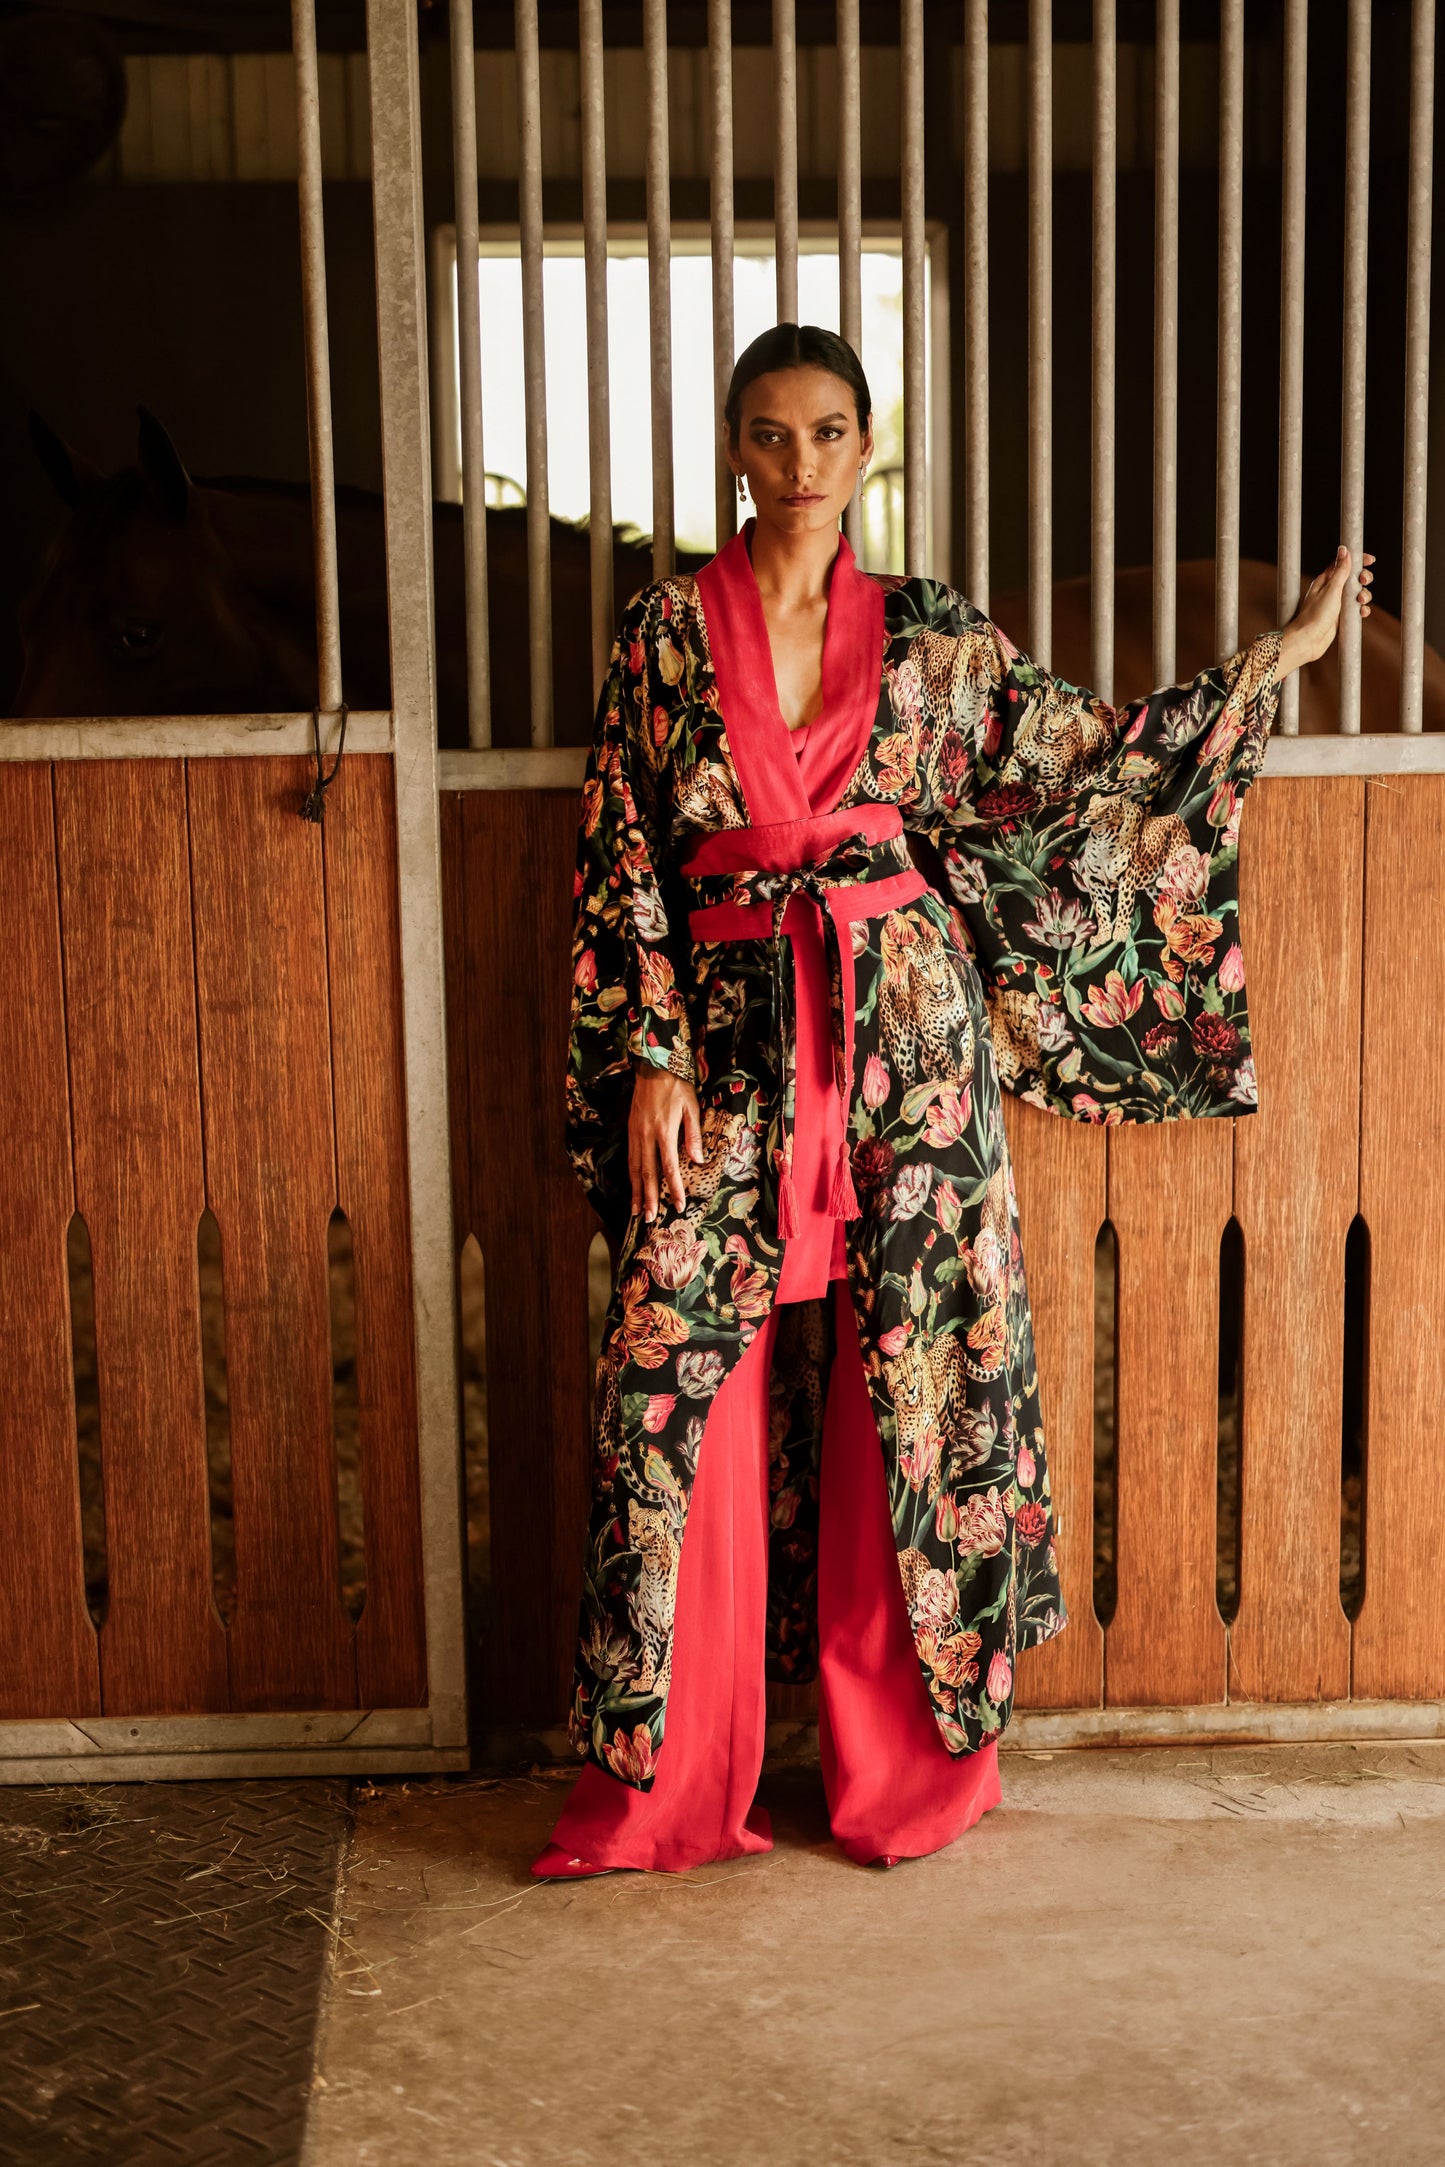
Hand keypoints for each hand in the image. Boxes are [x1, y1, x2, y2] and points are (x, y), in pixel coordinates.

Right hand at [629, 1063, 702, 1219]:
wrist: (653, 1068)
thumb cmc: (677, 1086)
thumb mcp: (692, 1107)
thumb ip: (694, 1135)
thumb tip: (698, 1160)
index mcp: (664, 1130)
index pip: (669, 1166)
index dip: (673, 1187)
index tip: (678, 1205)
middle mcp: (646, 1135)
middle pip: (646, 1172)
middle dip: (649, 1197)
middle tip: (650, 1218)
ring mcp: (635, 1133)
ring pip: (634, 1168)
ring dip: (636, 1191)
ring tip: (637, 1210)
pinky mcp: (630, 1130)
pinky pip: (629, 1158)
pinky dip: (630, 1176)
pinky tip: (633, 1187)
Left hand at [1277, 545, 1374, 674]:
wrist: (1308, 641)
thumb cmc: (1315, 615)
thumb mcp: (1331, 589)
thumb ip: (1340, 570)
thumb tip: (1344, 550)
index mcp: (1325, 580)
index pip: (1343, 564)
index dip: (1357, 560)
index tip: (1370, 560)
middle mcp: (1331, 591)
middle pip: (1353, 578)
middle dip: (1363, 579)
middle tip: (1364, 582)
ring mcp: (1336, 604)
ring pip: (1356, 594)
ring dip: (1364, 595)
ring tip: (1361, 601)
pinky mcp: (1340, 617)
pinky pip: (1355, 610)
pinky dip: (1361, 610)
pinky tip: (1362, 613)